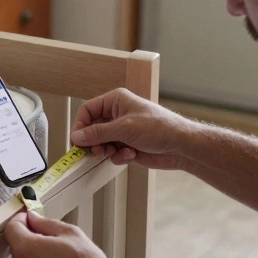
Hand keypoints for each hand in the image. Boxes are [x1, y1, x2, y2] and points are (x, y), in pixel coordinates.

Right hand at [70, 88, 195, 169]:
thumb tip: (77, 136)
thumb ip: (98, 133)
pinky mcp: (128, 145)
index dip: (80, 126)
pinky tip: (131, 155)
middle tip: (97, 151)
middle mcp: (117, 114)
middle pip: (92, 129)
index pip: (87, 110)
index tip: (77, 141)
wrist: (180, 146)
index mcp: (116, 101)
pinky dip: (118, 156)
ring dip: (107, 150)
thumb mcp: (124, 128)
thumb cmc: (159, 127)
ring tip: (116, 152)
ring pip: (101, 143)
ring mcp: (122, 131)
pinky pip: (112, 153)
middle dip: (94, 141)